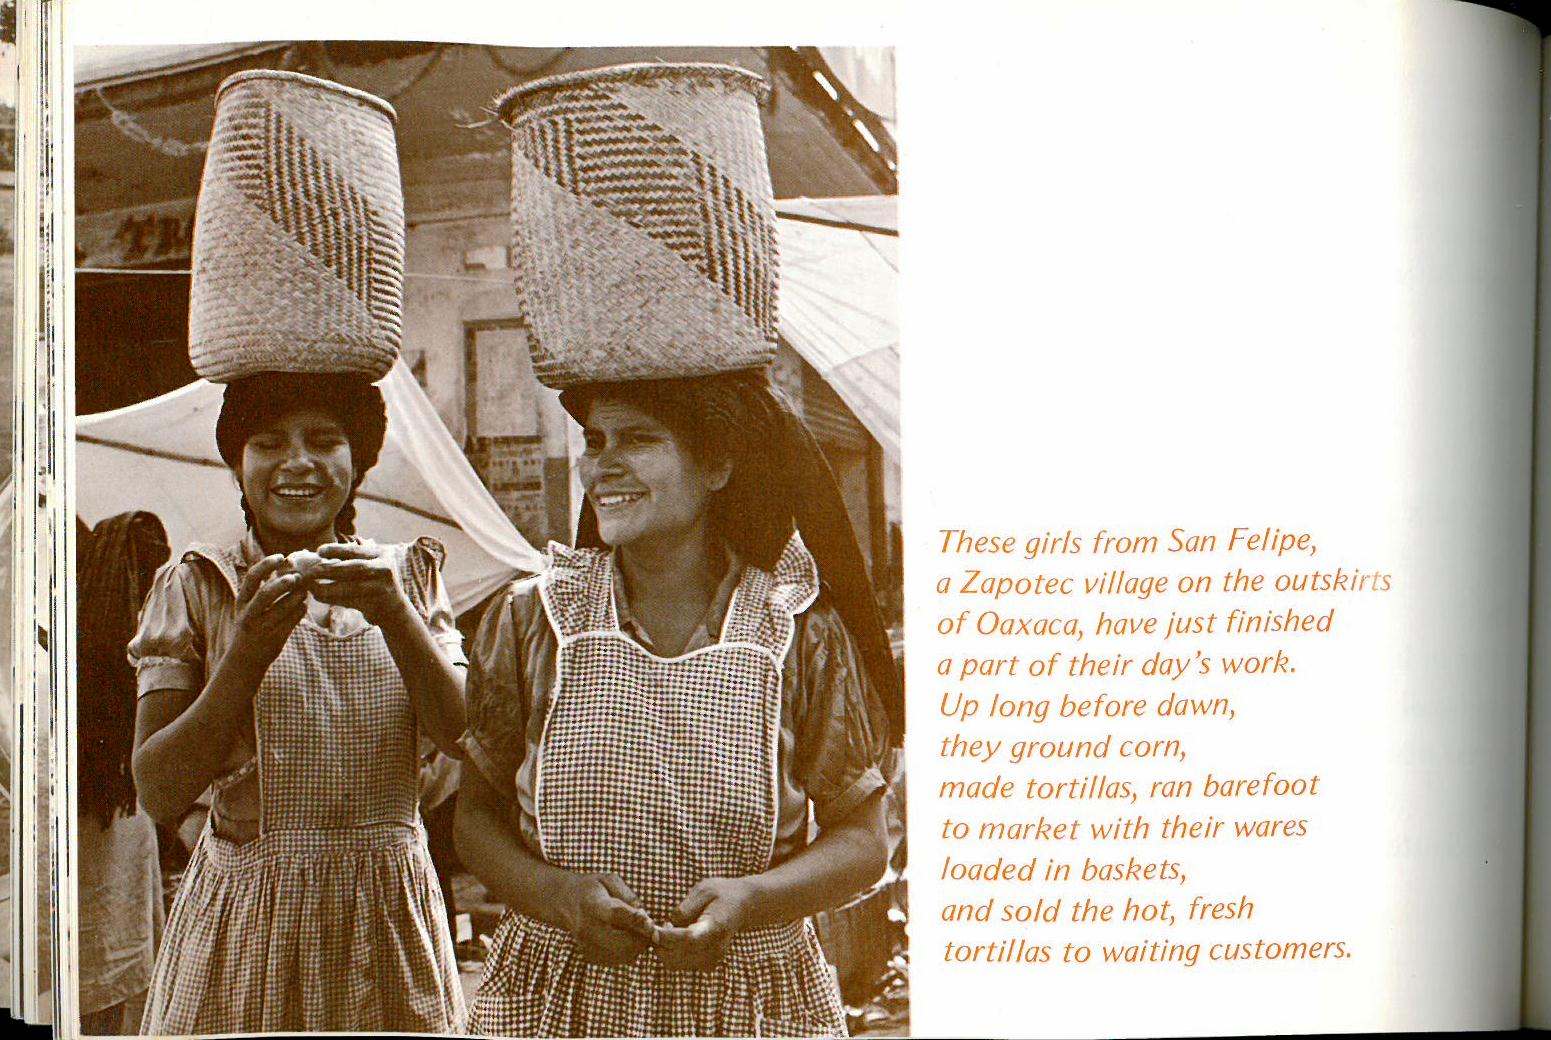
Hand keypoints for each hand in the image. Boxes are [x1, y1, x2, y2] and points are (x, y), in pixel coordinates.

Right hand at [229, 554, 306, 668]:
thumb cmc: (250, 628)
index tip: (281, 556)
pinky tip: (304, 606)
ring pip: (283, 607)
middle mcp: (249, 614)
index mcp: (242, 602)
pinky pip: (293, 620)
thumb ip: (260, 591)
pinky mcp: (275, 638)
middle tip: (297, 576)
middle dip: (283, 583)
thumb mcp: (247, 609)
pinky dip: (301, 610)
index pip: (251, 578)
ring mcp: (262, 627)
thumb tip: (285, 567)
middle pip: (266, 593)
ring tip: (304, 590)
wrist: (243, 662)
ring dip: (297, 596)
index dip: (266, 565)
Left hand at [306, 543, 412, 626]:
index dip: (336, 550)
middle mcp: (384, 569)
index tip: (319, 551)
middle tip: (308, 571)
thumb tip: (314, 557)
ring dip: (327, 587)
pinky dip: (332, 599)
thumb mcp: (369, 565)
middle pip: (353, 568)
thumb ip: (349, 560)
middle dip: (328, 569)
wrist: (393, 608)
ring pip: (351, 587)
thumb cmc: (372, 583)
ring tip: (310, 586)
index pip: (355, 550)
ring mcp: (381, 587)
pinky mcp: (376, 604)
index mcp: (381, 554)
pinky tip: (318, 596)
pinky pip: (350, 601)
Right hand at [561, 873, 656, 965]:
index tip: (650, 921)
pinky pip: (618, 960)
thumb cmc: (593, 888)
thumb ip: (628, 897)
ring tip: (636, 930)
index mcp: (592, 904)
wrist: (566, 902)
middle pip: (622, 944)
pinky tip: (626, 937)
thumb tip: (644, 918)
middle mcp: (587, 928)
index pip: (615, 914)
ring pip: (623, 956)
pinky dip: (628, 951)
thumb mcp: (610, 880)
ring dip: (637, 946)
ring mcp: (586, 945)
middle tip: (648, 927)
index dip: (635, 920)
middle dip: (641, 938)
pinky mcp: (589, 956)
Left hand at [654, 876, 755, 970]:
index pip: (687, 939)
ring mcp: (712, 958)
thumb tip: (670, 924)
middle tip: (657, 926)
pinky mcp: (707, 963)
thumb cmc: (722, 893)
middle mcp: (715, 948)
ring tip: (666, 930)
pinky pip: (680, 964)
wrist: (744, 905)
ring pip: (675, 963)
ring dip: (663, 950)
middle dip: (659, 943)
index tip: (653, 928)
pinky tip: (673, 938)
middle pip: (677, 955)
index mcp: (715, 927)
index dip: (666, 936)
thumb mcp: (704, 889)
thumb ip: (686, 907)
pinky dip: (670, 954)